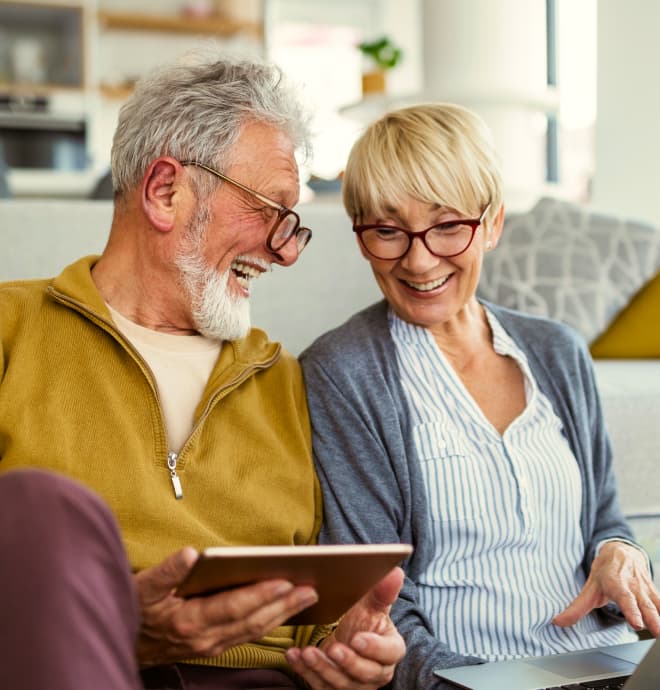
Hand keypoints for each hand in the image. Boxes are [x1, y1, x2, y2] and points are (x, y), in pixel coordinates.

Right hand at [134, 546, 318, 665]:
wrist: (123, 643)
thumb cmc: (134, 609)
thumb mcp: (142, 586)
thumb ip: (167, 571)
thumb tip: (190, 555)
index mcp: (189, 622)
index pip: (234, 607)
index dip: (261, 594)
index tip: (285, 580)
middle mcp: (204, 638)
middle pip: (252, 621)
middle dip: (284, 605)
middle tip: (311, 589)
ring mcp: (210, 646)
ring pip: (253, 630)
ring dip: (282, 615)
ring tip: (306, 597)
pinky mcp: (212, 647)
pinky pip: (247, 635)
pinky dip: (268, 622)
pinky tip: (283, 611)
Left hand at [286, 567, 405, 688]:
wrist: (347, 638)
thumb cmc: (363, 622)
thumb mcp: (372, 606)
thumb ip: (382, 593)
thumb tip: (395, 572)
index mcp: (390, 650)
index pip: (389, 653)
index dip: (374, 648)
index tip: (358, 638)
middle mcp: (375, 672)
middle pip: (365, 673)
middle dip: (348, 662)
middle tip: (333, 648)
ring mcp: (354, 684)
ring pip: (341, 683)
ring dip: (322, 668)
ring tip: (308, 652)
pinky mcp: (333, 689)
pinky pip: (319, 684)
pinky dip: (305, 671)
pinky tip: (294, 656)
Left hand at [553, 541, 659, 635]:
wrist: (621, 551)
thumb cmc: (605, 572)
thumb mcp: (589, 588)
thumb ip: (576, 608)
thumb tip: (558, 622)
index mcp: (616, 583)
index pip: (625, 598)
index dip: (631, 611)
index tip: (637, 624)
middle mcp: (633, 586)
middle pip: (644, 604)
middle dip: (652, 618)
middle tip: (657, 632)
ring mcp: (646, 589)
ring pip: (657, 604)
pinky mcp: (655, 592)